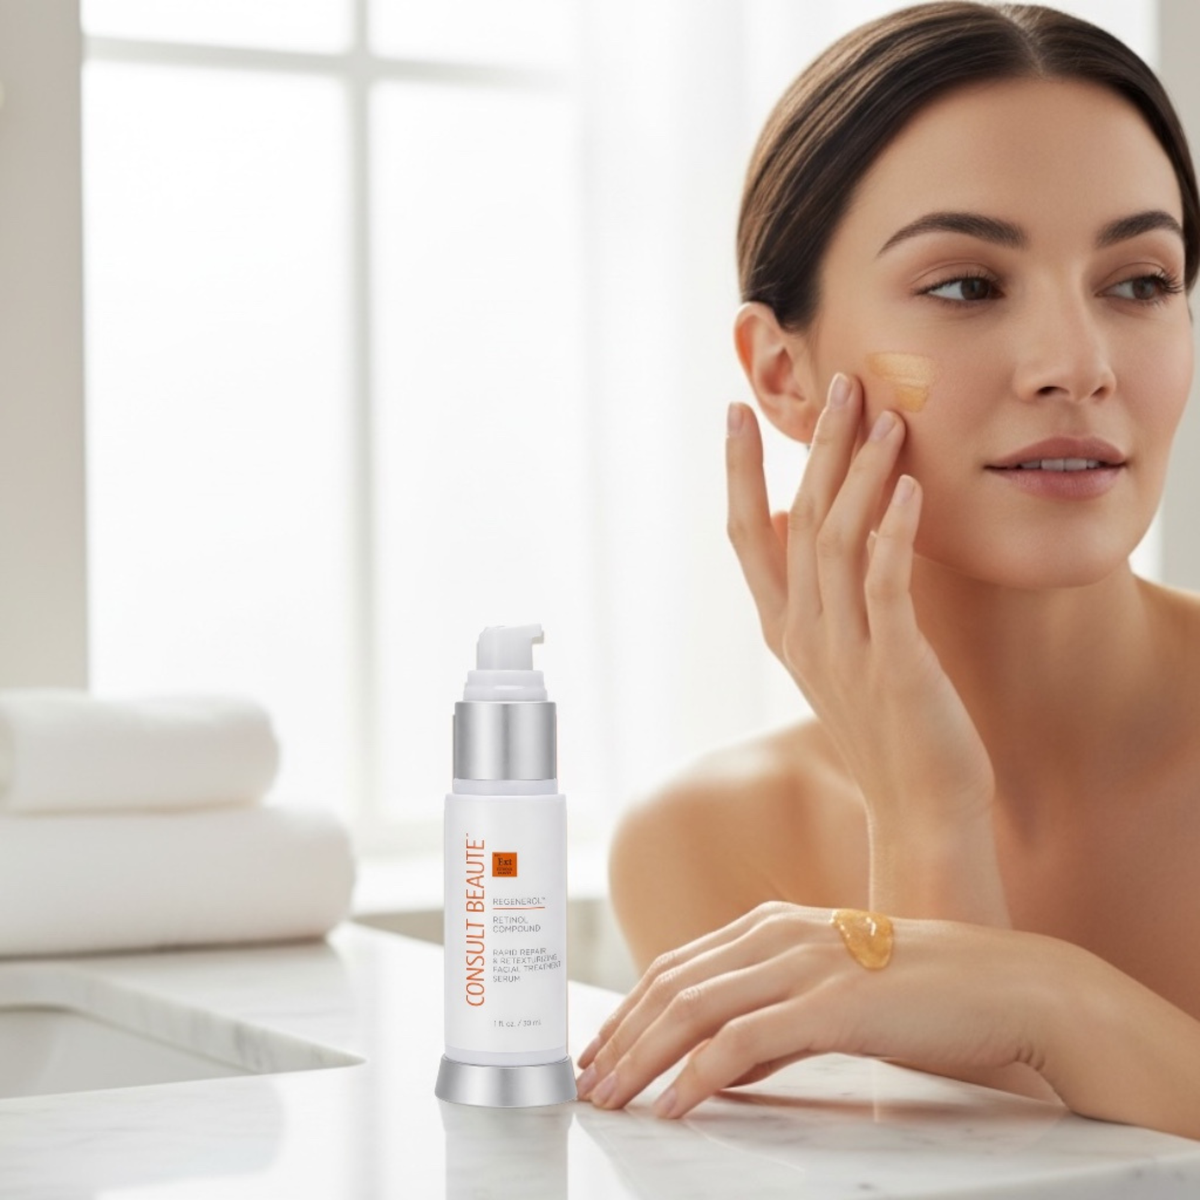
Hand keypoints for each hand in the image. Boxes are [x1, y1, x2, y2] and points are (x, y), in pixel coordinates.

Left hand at [576, 901, 1048, 1119]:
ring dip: (644, 1056)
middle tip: (588, 1080)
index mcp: (773, 925)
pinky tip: (674, 1103)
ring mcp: (804, 964)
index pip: (678, 966)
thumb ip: (774, 1024)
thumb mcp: (830, 998)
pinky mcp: (831, 1004)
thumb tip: (720, 1066)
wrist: (1006, 987)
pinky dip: (697, 1075)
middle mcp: (779, 935)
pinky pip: (743, 1042)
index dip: (630, 1008)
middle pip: (673, 985)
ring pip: (695, 1008)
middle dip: (623, 1036)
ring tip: (613, 1096)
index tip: (602, 1048)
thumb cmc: (922, 995)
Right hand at [726, 378, 999, 911]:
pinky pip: (886, 585)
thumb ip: (809, 593)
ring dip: (859, 473)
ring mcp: (842, 648)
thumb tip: (788, 525)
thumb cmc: (885, 724)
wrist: (918, 805)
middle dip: (815, 447)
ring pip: (837, 541)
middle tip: (838, 382)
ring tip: (882, 414)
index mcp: (782, 626)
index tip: (735, 414)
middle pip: (796, 521)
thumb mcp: (834, 654)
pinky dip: (893, 533)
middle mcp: (801, 631)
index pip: (745, 534)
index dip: (738, 472)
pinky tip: (910, 488)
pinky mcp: (893, 663)